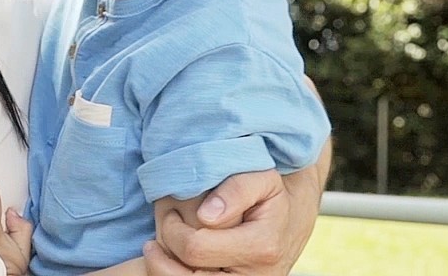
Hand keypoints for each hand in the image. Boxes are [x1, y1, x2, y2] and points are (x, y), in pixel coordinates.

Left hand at [143, 161, 325, 274]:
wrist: (289, 225)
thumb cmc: (271, 197)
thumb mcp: (262, 180)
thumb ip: (236, 190)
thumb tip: (205, 215)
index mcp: (261, 247)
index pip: (195, 248)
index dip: (174, 230)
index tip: (171, 213)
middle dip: (167, 251)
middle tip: (165, 229)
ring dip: (167, 268)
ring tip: (158, 249)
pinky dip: (177, 274)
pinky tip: (173, 260)